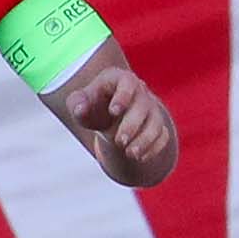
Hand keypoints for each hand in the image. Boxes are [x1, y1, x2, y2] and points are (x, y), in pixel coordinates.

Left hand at [52, 61, 179, 184]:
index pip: (128, 82)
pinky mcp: (159, 126)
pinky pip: (162, 137)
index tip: (113, 111)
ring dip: (145, 141)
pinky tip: (139, 157)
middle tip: (119, 142)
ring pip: (156, 124)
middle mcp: (140, 93)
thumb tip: (80, 109)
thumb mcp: (80, 102)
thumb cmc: (94, 105)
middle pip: (142, 107)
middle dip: (132, 126)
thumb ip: (76, 104)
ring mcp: (152, 110)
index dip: (123, 96)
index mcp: (120, 80)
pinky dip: (153, 148)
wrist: (111, 115)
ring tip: (130, 154)